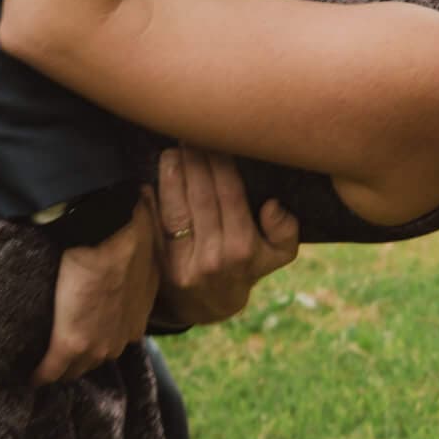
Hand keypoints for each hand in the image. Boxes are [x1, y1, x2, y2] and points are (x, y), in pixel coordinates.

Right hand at [35, 195, 161, 384]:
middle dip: (80, 356)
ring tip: (43, 362)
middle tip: (60, 351)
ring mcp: (97, 345)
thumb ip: (132, 274)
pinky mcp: (71, 345)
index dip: (98, 337)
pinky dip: (40, 375)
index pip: (114, 340)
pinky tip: (30, 377)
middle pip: (95, 359)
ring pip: (75, 368)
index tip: (85, 332)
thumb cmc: (126, 235)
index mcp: (136, 319)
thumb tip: (127, 263)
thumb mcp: (138, 260)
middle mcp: (121, 339)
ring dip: (62, 367)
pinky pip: (52, 370)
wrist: (109, 235)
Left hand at [149, 146, 301, 328]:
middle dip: (194, 161)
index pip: (230, 195)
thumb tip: (272, 206)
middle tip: (190, 132)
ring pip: (176, 208)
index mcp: (245, 249)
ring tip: (173, 150)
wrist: (210, 305)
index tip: (214, 137)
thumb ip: (285, 231)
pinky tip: (153, 176)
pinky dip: (153, 197)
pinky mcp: (163, 265)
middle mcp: (215, 257)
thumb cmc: (247, 266)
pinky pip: (157, 224)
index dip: (220, 163)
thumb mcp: (278, 255)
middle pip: (201, 197)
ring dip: (172, 174)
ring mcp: (186, 263)